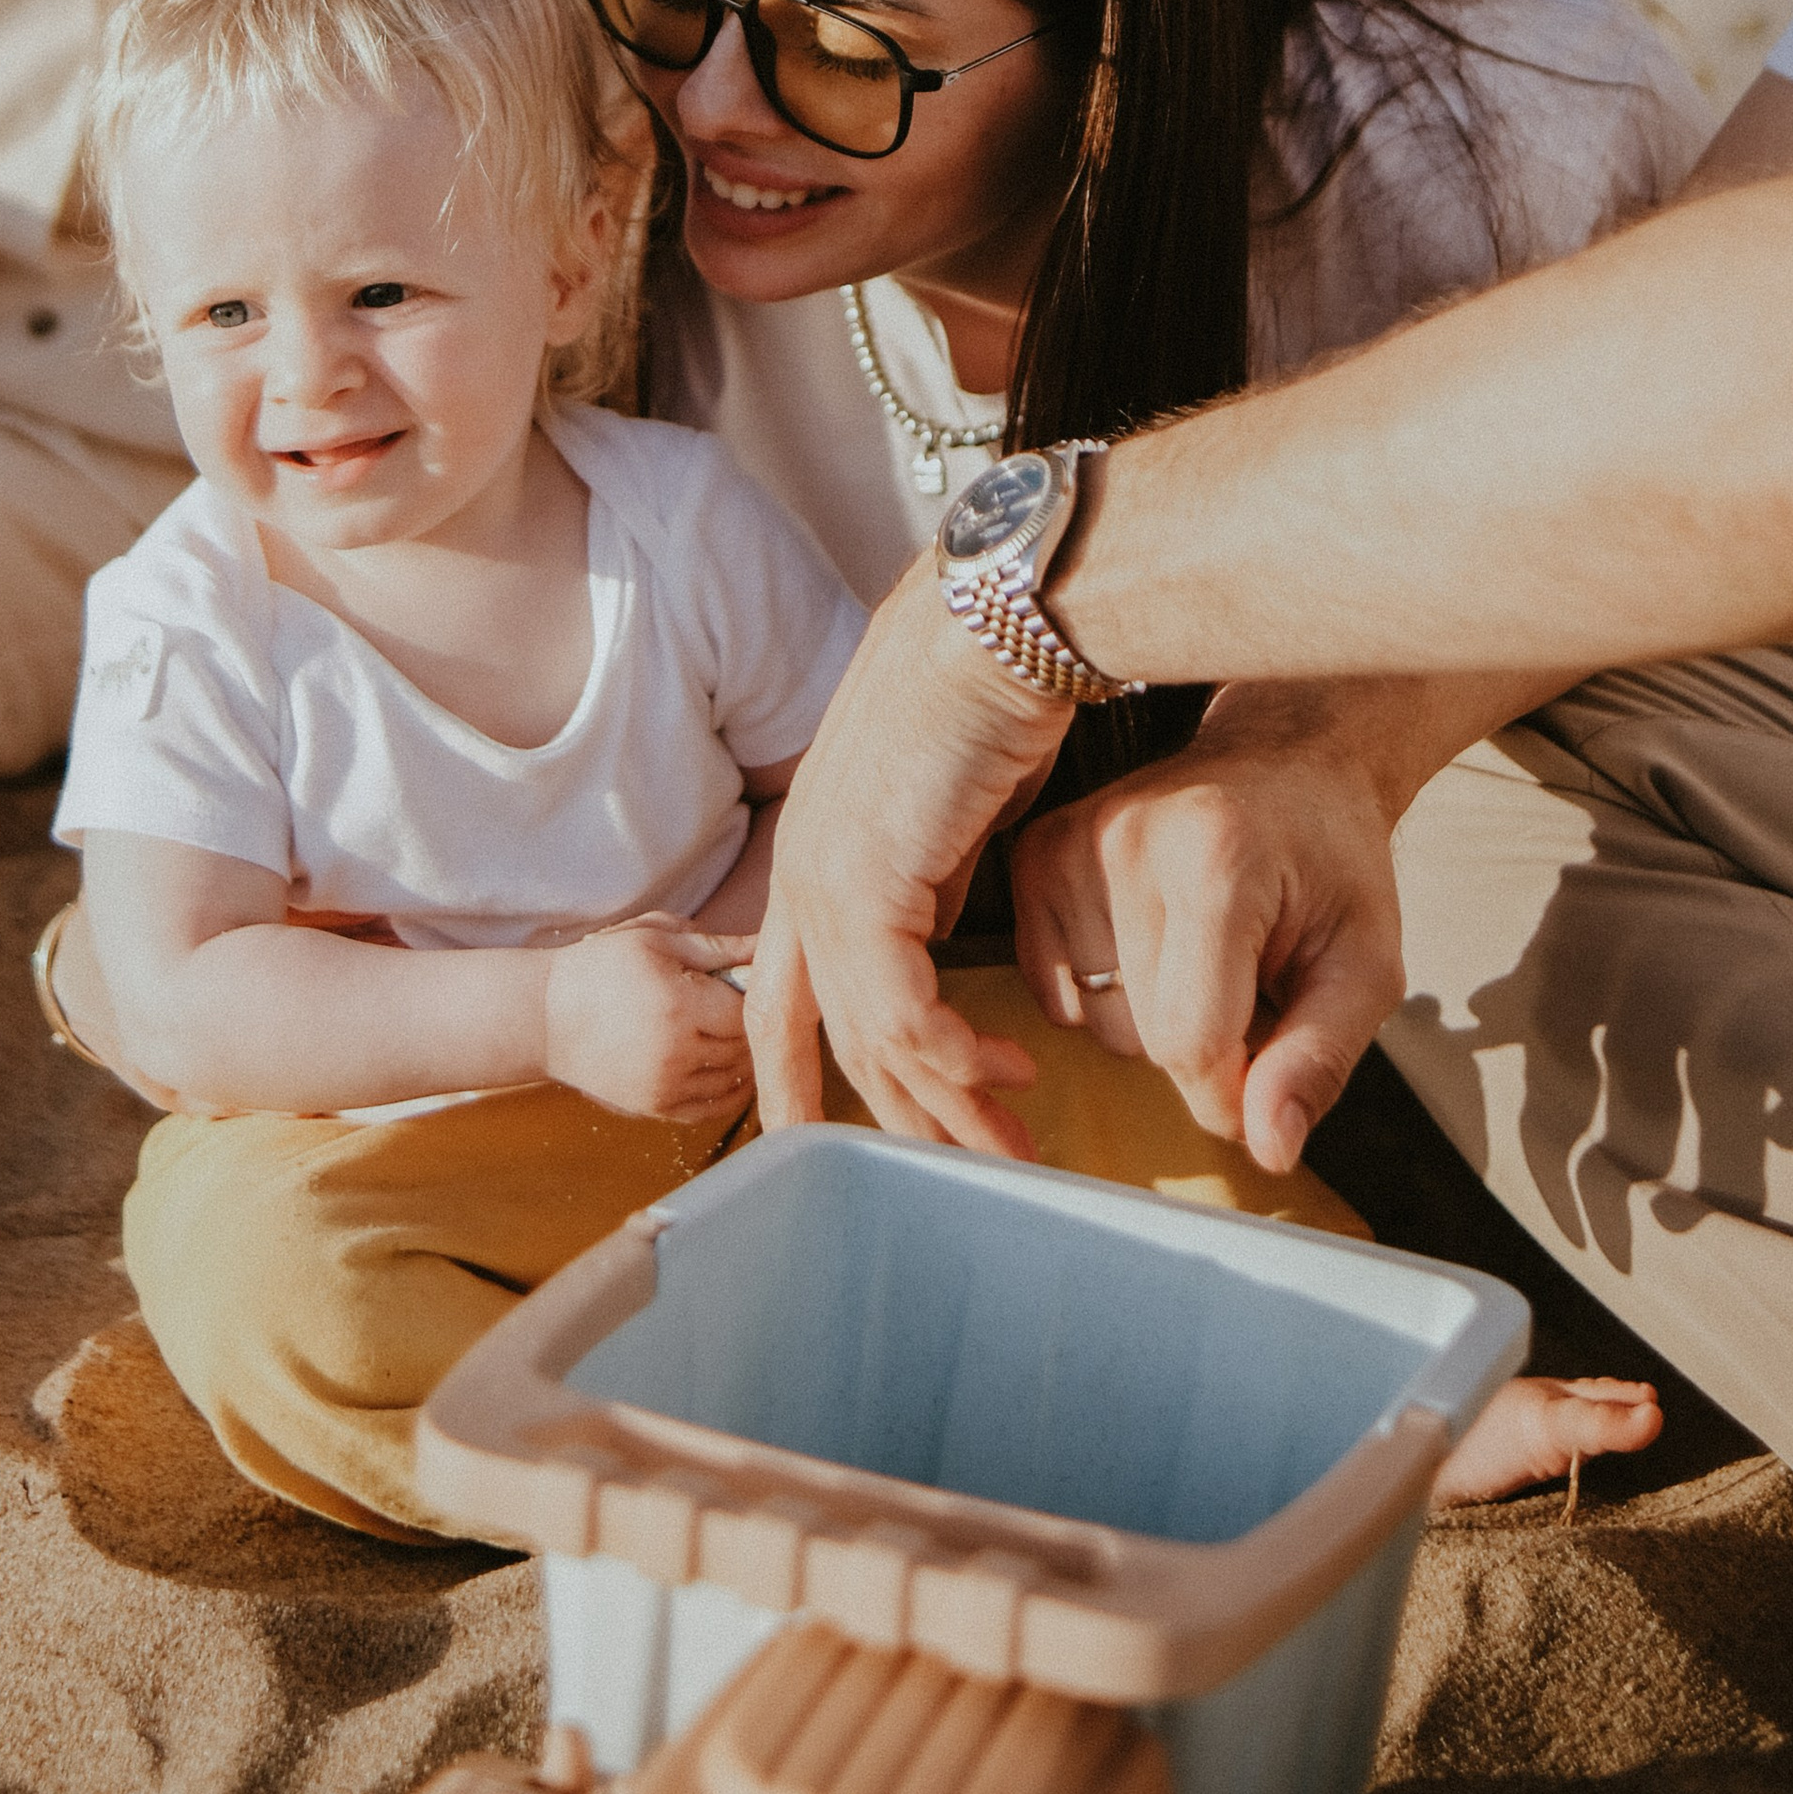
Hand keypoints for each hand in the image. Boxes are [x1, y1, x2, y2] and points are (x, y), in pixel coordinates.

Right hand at [544, 919, 754, 1124]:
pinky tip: (730, 1068)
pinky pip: (710, 1108)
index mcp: (677, 1005)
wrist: (546, 1017)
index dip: (754, 996)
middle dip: (750, 1025)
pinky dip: (729, 1091)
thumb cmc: (600, 967)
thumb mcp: (654, 939)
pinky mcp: (654, 1108)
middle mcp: (675, 1053)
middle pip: (742, 1046)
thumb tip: (766, 946)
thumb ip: (716, 946)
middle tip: (746, 1004)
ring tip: (735, 1031)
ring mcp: (665, 1086)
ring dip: (744, 1057)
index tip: (748, 982)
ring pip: (733, 1079)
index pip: (745, 1011)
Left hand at [746, 560, 1069, 1155]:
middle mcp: (802, 873)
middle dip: (901, 1117)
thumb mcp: (951, 810)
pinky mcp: (868, 883)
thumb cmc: (988, 694)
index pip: (783, 996)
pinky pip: (905, 1014)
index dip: (801, 1077)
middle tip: (967, 1170)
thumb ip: (932, 877)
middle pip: (827, 1039)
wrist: (997, 623)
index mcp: (812, 854)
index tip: (833, 1139)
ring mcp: (827, 880)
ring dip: (947, 1106)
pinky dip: (958, 1058)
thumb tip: (940, 931)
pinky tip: (1009, 1073)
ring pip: (872, 1041)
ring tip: (1009, 1149)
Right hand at [1009, 685, 1411, 1174]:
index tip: (1271, 1065)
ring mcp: (1070, 843)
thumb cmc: (1329, 860)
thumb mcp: (1364, 964)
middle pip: (1142, 1038)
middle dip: (1205, 1048)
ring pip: (1097, 1024)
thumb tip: (1268, 1148)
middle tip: (1252, 984)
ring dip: (1154, 1021)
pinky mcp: (1037, 854)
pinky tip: (1153, 941)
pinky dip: (1106, 993)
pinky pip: (1055, 991)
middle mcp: (1125, 841)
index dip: (1235, 1090)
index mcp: (1216, 860)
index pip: (1190, 1041)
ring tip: (1205, 953)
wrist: (1285, 761)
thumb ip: (1318, 1060)